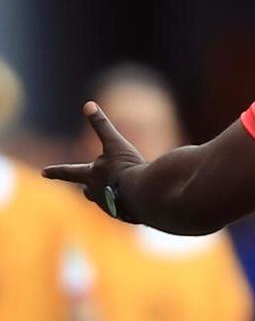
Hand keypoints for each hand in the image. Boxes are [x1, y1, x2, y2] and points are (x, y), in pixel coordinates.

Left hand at [43, 103, 145, 218]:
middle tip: (87, 190)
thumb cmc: (128, 168)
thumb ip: (101, 125)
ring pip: (107, 202)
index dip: (56, 170)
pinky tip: (137, 204)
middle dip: (89, 188)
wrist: (146, 193)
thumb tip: (88, 104)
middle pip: (88, 191)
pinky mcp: (125, 216)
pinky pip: (124, 211)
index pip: (68, 172)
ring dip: (112, 197)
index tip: (43, 172)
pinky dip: (128, 206)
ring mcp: (110, 207)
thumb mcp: (116, 144)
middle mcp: (97, 193)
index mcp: (91, 175)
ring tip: (125, 194)